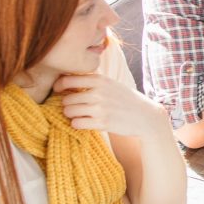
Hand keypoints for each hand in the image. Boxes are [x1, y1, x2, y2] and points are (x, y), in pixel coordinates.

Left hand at [53, 68, 171, 138]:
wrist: (145, 116)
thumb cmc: (126, 100)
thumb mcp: (111, 84)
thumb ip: (93, 80)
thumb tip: (67, 79)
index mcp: (100, 80)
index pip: (68, 80)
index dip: (58, 86)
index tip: (58, 91)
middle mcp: (98, 92)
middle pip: (66, 99)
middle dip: (67, 104)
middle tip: (73, 107)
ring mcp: (100, 108)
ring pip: (69, 111)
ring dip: (70, 115)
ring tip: (79, 115)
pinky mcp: (102, 123)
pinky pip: (76, 123)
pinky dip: (77, 124)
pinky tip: (84, 122)